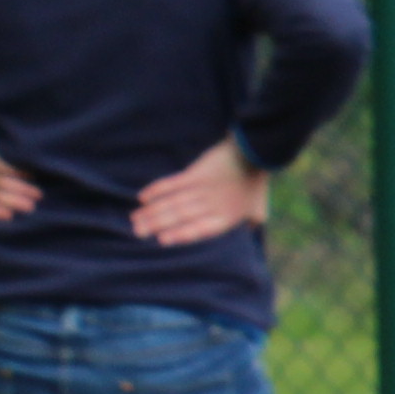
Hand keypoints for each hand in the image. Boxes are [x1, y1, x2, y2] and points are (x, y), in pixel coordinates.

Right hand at [130, 137, 268, 245]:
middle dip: (156, 225)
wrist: (256, 152)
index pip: (199, 230)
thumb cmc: (256, 181)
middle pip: (180, 217)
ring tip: (135, 219)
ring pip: (173, 203)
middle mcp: (212, 205)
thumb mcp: (259, 207)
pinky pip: (172, 184)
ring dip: (152, 211)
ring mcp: (203, 189)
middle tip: (137, 232)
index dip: (180, 235)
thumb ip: (253, 221)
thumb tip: (249, 231)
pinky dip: (157, 190)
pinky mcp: (196, 173)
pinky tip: (142, 197)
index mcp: (226, 218)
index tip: (162, 241)